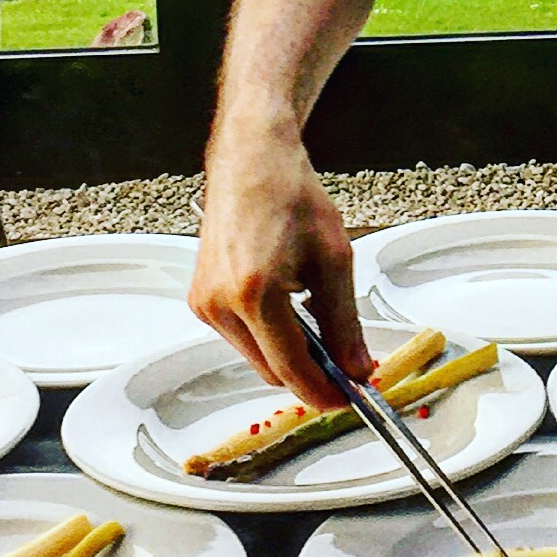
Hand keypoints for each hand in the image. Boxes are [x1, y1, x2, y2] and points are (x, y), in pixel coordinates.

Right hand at [189, 122, 370, 410]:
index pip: (291, 369)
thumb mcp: (334, 259)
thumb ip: (345, 323)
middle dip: (310, 371)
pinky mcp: (200, 298)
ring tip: (313, 309)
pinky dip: (268, 333)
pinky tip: (287, 300)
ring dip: (288, 350)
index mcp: (254, 293)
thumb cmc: (289, 193)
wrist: (253, 159)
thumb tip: (356, 366)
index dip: (325, 391)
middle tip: (345, 358)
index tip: (349, 396)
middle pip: (271, 370)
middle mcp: (219, 302)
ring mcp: (204, 301)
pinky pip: (240, 337)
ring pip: (255, 357)